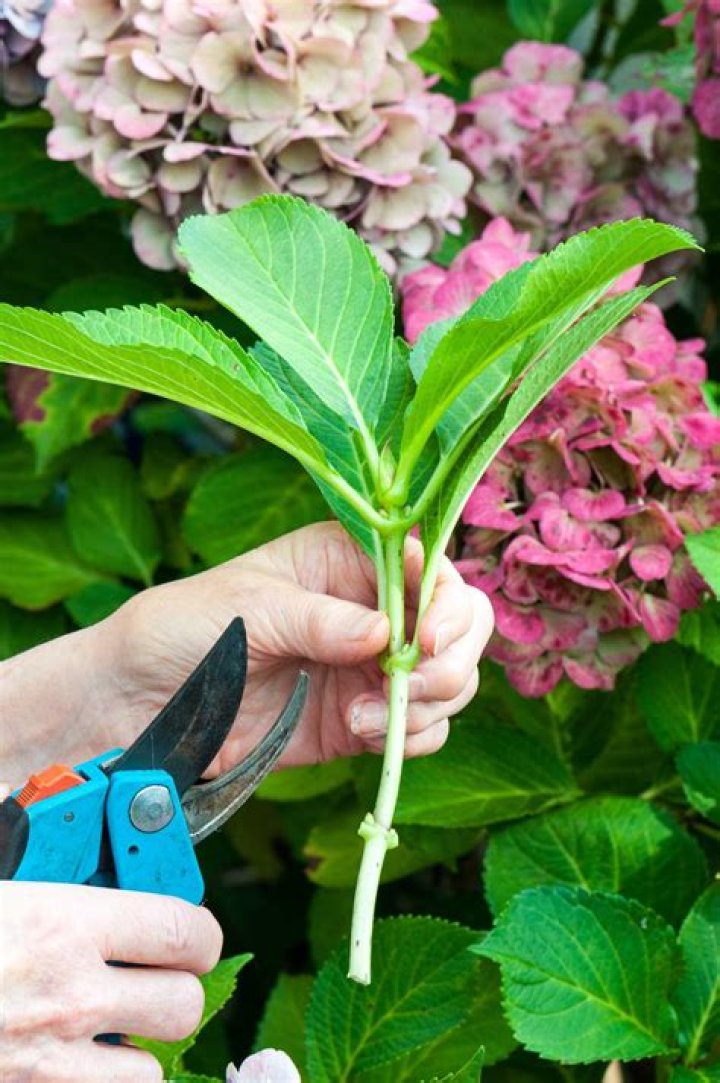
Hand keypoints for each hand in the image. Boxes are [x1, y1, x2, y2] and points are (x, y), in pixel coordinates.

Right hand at [0, 881, 221, 1082]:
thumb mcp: (7, 891)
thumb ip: (63, 886)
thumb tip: (93, 866)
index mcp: (65, 924)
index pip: (183, 930)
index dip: (201, 934)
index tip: (195, 935)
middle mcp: (71, 995)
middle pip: (183, 1004)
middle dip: (176, 990)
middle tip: (153, 978)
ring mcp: (50, 1058)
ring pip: (148, 1071)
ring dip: (135, 1050)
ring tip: (108, 1025)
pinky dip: (93, 1081)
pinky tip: (70, 1057)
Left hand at [100, 523, 492, 770]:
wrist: (140, 701)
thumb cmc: (185, 626)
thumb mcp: (249, 608)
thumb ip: (318, 620)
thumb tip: (386, 633)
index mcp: (348, 560)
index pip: (430, 569)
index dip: (445, 601)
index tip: (427, 639)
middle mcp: (371, 610)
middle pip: (460, 626)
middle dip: (451, 659)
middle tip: (410, 685)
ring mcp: (369, 668)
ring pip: (450, 682)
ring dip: (428, 704)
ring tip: (362, 720)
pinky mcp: (360, 721)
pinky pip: (419, 729)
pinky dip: (411, 737)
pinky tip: (362, 733)